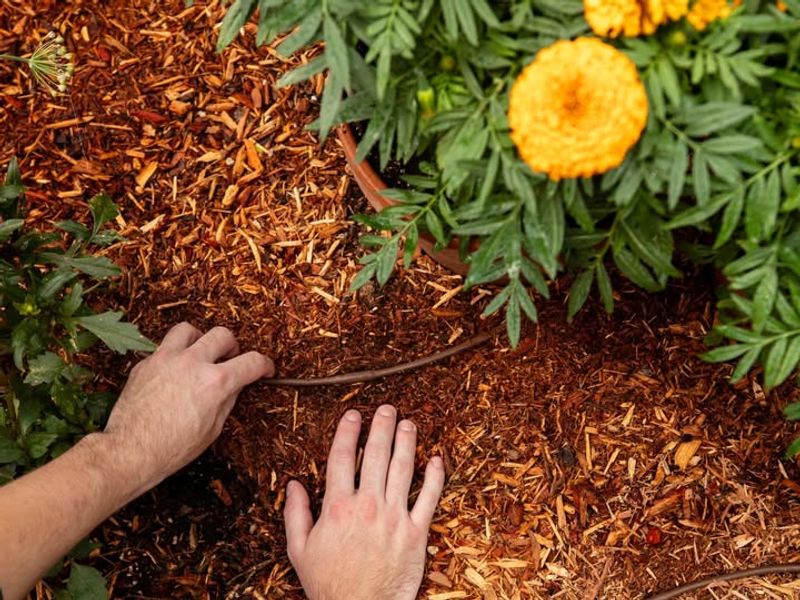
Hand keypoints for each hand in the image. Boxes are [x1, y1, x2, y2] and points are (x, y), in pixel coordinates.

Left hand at [100, 323, 273, 493]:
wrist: (130, 452)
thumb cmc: (171, 448)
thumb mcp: (212, 430)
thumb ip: (227, 401)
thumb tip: (234, 387)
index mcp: (215, 382)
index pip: (251, 362)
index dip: (264, 365)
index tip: (265, 369)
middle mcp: (192, 363)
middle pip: (222, 335)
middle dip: (232, 347)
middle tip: (231, 360)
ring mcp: (166, 359)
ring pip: (189, 330)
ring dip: (200, 340)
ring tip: (200, 354)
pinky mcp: (145, 364)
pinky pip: (164, 348)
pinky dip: (174, 356)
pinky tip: (174, 373)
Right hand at [284, 405, 444, 599]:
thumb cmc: (328, 585)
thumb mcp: (300, 550)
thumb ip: (295, 514)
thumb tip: (294, 484)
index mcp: (338, 508)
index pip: (342, 458)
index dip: (347, 432)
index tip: (353, 415)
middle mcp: (368, 506)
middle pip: (376, 455)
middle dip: (382, 427)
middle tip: (387, 409)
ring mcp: (394, 518)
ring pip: (403, 469)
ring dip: (407, 442)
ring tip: (408, 423)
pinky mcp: (416, 533)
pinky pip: (429, 498)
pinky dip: (435, 476)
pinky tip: (436, 459)